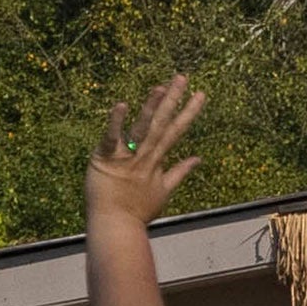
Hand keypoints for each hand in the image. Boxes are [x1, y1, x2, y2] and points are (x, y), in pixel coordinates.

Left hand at [93, 78, 207, 235]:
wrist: (116, 227)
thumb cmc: (137, 211)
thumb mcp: (164, 190)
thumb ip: (180, 172)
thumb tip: (199, 159)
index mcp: (157, 161)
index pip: (176, 131)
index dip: (188, 112)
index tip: (201, 94)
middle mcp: (145, 156)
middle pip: (162, 124)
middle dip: (172, 100)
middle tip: (182, 77)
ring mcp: (126, 157)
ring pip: (141, 128)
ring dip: (151, 107)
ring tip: (160, 87)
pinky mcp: (105, 159)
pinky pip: (111, 138)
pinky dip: (116, 122)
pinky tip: (121, 104)